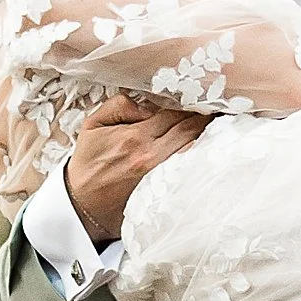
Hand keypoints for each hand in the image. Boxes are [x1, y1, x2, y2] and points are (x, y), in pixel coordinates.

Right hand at [65, 93, 206, 242]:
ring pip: (196, 148)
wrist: (82, 205)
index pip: (174, 112)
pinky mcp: (166, 193)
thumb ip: (119, 105)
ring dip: (208, 134)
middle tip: (217, 105)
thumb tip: (149, 103)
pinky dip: (202, 155)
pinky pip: (191, 169)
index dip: (191, 101)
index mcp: (135, 137)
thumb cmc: (88, 164)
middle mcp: (152, 157)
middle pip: (191, 129)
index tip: (201, 95)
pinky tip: (210, 147)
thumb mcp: (92, 125)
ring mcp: (162, 176)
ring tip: (218, 123)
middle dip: (206, 115)